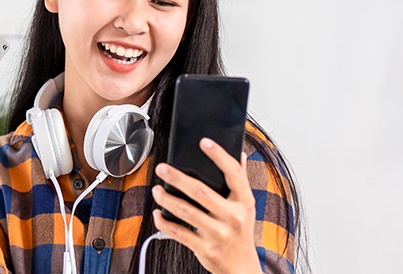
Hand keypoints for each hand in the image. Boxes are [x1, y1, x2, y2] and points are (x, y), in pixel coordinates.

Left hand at [151, 138, 261, 273]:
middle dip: (177, 178)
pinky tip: (158, 213)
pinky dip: (163, 222)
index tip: (204, 142)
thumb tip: (238, 153)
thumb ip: (240, 181)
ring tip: (156, 190)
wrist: (241, 267)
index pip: (234, 174)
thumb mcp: (246, 207)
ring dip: (166, 199)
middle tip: (162, 168)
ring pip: (186, 211)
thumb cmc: (240, 232)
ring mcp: (218, 233)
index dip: (219, 156)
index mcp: (244, 202)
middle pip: (201, 192)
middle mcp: (233, 217)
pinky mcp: (204, 248)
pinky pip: (178, 232)